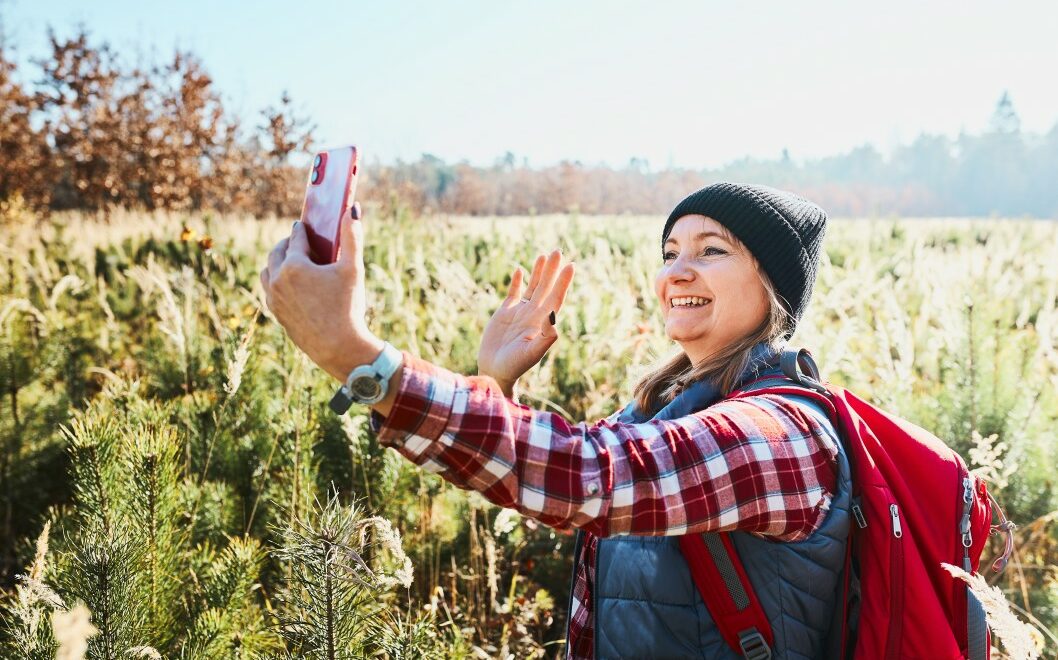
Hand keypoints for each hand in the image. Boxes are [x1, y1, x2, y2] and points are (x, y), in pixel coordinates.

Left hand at [259, 202, 382, 381]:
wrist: (339, 348)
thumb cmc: (348, 307)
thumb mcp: (353, 269)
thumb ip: (352, 237)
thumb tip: (353, 209)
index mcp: (295, 265)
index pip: (295, 238)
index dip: (301, 229)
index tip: (304, 225)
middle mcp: (279, 280)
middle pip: (277, 252)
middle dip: (287, 243)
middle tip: (297, 240)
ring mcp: (274, 298)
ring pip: (268, 271)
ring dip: (277, 262)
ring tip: (291, 261)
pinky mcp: (276, 313)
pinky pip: (270, 290)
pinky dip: (277, 281)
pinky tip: (291, 284)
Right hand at [478, 249, 574, 388]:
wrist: (496, 371)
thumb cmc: (515, 366)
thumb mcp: (531, 354)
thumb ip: (545, 339)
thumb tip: (555, 320)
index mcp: (543, 322)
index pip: (556, 298)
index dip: (563, 282)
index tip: (571, 266)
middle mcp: (534, 314)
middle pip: (546, 287)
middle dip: (552, 270)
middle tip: (558, 251)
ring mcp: (520, 312)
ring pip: (532, 287)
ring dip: (538, 271)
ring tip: (544, 255)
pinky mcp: (505, 313)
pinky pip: (514, 293)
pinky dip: (517, 281)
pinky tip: (520, 270)